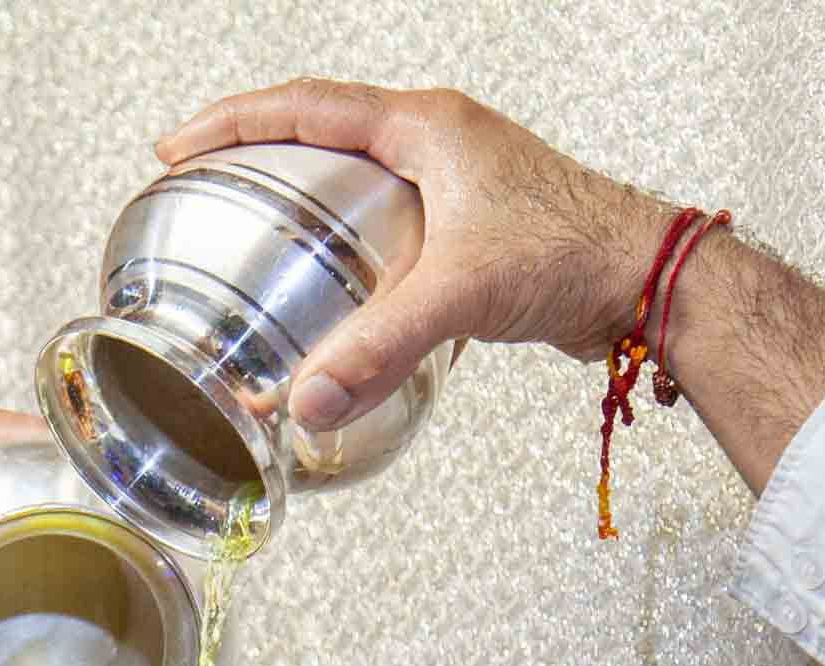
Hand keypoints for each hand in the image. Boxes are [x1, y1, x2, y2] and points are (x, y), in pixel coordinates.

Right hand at [155, 81, 684, 432]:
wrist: (646, 279)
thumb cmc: (576, 252)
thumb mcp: (462, 294)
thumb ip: (379, 348)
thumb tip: (308, 399)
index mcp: (426, 128)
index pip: (306, 107)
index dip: (234, 123)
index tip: (179, 148)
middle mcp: (438, 141)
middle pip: (323, 127)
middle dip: (254, 147)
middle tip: (201, 176)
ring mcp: (454, 179)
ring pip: (355, 170)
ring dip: (299, 188)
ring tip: (249, 220)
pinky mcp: (468, 223)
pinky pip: (384, 215)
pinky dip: (340, 235)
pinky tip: (325, 277)